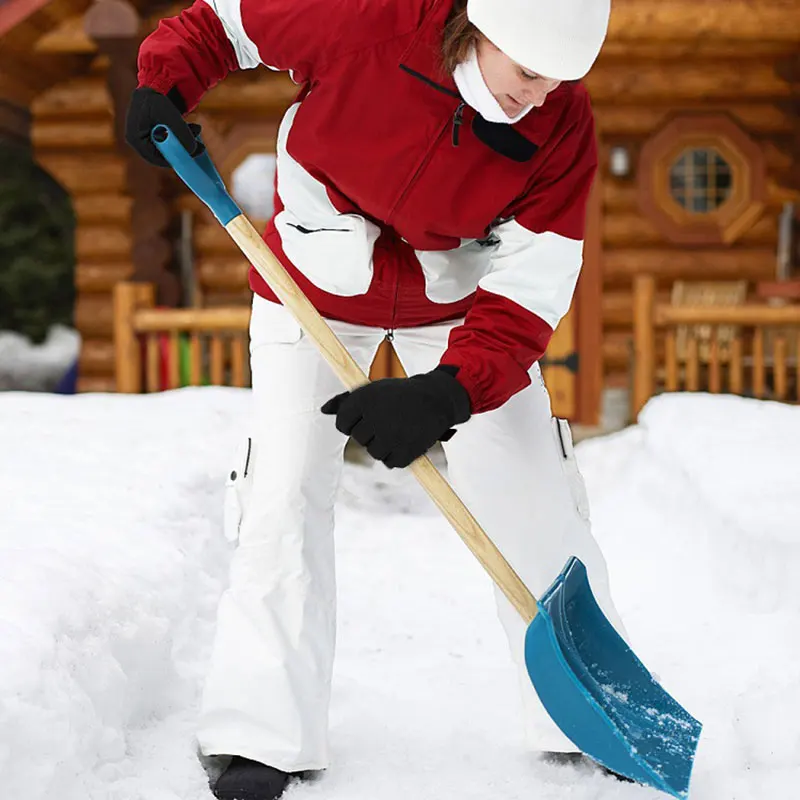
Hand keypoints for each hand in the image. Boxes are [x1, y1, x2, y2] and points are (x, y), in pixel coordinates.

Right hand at [124, 87, 203, 166]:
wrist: (156, 81)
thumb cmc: (159, 99)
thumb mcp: (172, 118)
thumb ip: (183, 136)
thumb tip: (194, 151)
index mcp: (135, 138)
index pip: (154, 158)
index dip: (173, 159)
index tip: (189, 157)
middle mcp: (138, 139)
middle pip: (163, 153)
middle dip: (182, 149)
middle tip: (200, 148)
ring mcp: (146, 136)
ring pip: (169, 146)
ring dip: (185, 141)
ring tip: (197, 130)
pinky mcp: (155, 131)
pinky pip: (170, 139)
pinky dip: (182, 135)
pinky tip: (194, 128)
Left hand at [321, 366, 470, 468]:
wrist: (436, 399)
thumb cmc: (399, 394)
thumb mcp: (373, 390)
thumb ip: (346, 401)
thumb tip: (322, 410)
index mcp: (364, 399)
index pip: (342, 423)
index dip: (353, 422)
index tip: (366, 418)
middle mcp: (375, 418)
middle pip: (358, 438)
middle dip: (370, 432)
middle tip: (388, 421)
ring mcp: (390, 436)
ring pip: (373, 452)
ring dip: (383, 445)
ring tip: (398, 430)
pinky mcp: (405, 451)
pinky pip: (390, 463)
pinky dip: (396, 456)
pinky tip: (405, 440)